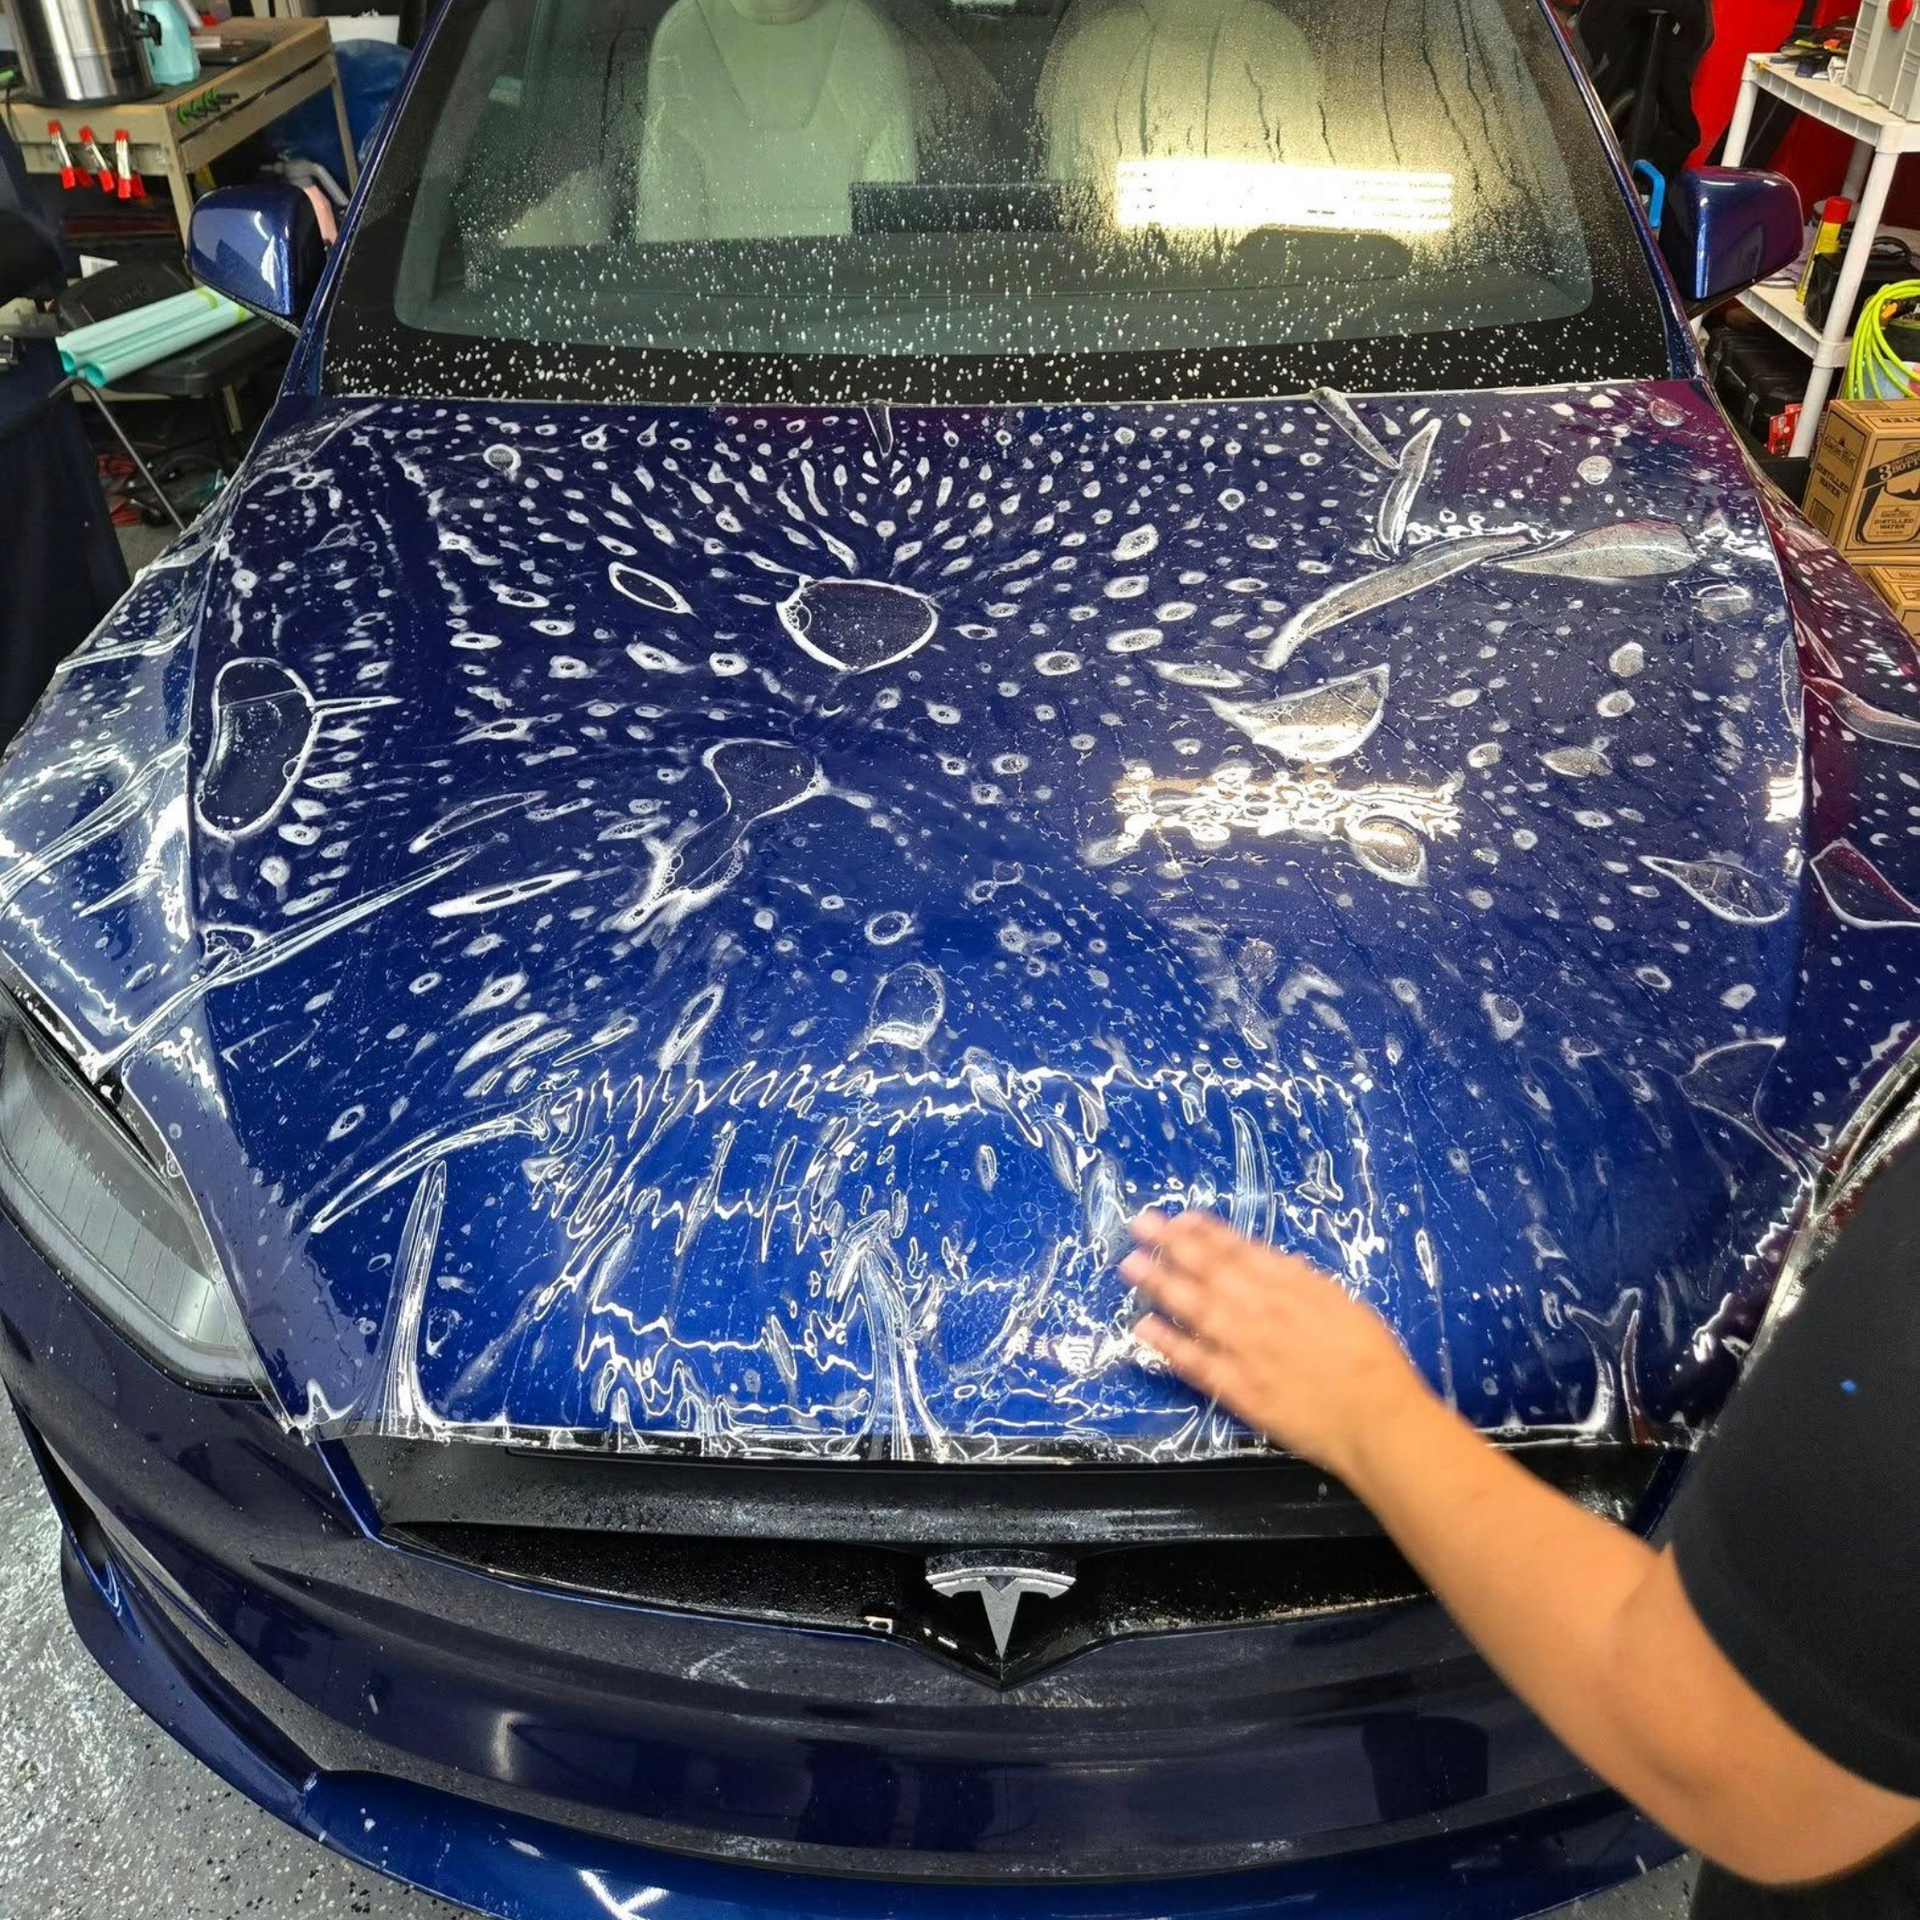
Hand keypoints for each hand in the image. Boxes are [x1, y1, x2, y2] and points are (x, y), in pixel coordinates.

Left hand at [1123, 1210, 1430, 1481]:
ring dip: (1160, 1283)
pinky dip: (1167, 1343)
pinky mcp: (1239, 1388)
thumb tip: (1262, 1261)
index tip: (1179, 1217)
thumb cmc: (1372, 1359)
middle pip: (1210, 1271)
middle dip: (1171, 1245)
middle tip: (1139, 1225)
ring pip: (1195, 1308)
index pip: (1240, 1251)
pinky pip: (1195, 1362)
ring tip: (1130, 1265)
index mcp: (1293, 1285)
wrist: (1377, 1418)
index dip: (1206, 1232)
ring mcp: (1247, 1349)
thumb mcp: (1341, 1302)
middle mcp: (1264, 1309)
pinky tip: (1142, 1326)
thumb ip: (1299, 1281)